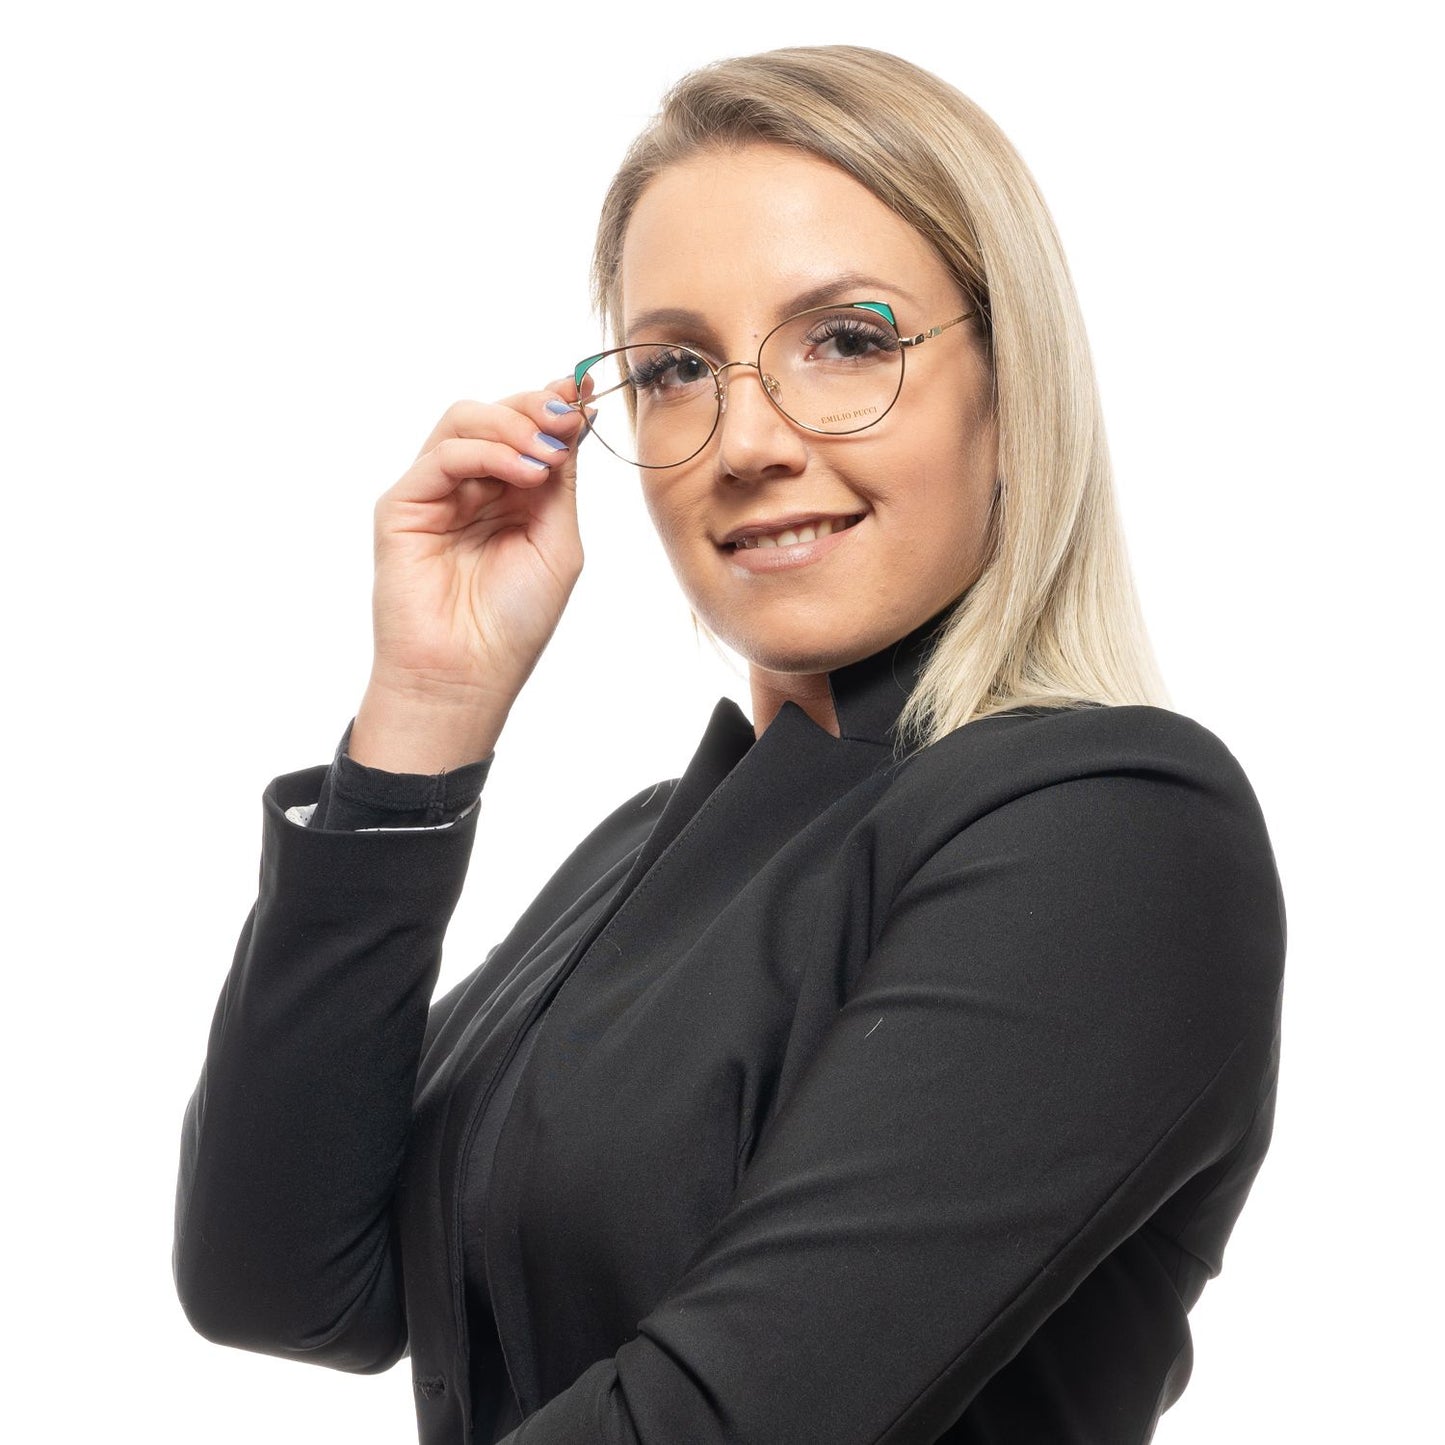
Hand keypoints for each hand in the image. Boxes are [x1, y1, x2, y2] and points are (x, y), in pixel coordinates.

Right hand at [349, 379, 588, 771]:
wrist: (468, 675)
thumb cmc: (514, 622)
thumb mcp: (557, 543)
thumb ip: (561, 484)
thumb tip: (574, 419)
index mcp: (512, 497)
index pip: (530, 432)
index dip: (557, 405)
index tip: (588, 387)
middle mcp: (473, 488)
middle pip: (498, 415)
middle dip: (537, 408)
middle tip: (569, 415)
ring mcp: (436, 493)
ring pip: (465, 422)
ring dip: (513, 425)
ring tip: (545, 454)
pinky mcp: (403, 506)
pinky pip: (441, 455)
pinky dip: (485, 452)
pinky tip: (523, 472)